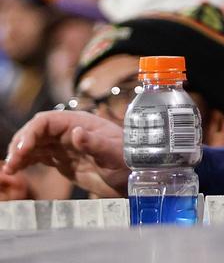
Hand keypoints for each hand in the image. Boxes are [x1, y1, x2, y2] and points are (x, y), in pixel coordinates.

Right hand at [4, 111, 128, 197]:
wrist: (136, 176)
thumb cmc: (129, 161)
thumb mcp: (114, 153)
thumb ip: (94, 143)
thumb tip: (76, 133)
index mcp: (80, 123)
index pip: (46, 121)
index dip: (29, 133)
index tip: (21, 151)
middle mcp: (70, 131)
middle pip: (36, 132)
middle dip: (20, 144)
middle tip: (12, 164)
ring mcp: (65, 145)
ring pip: (34, 144)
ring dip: (20, 154)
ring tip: (10, 170)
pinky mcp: (63, 159)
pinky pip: (39, 156)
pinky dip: (26, 161)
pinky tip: (17, 170)